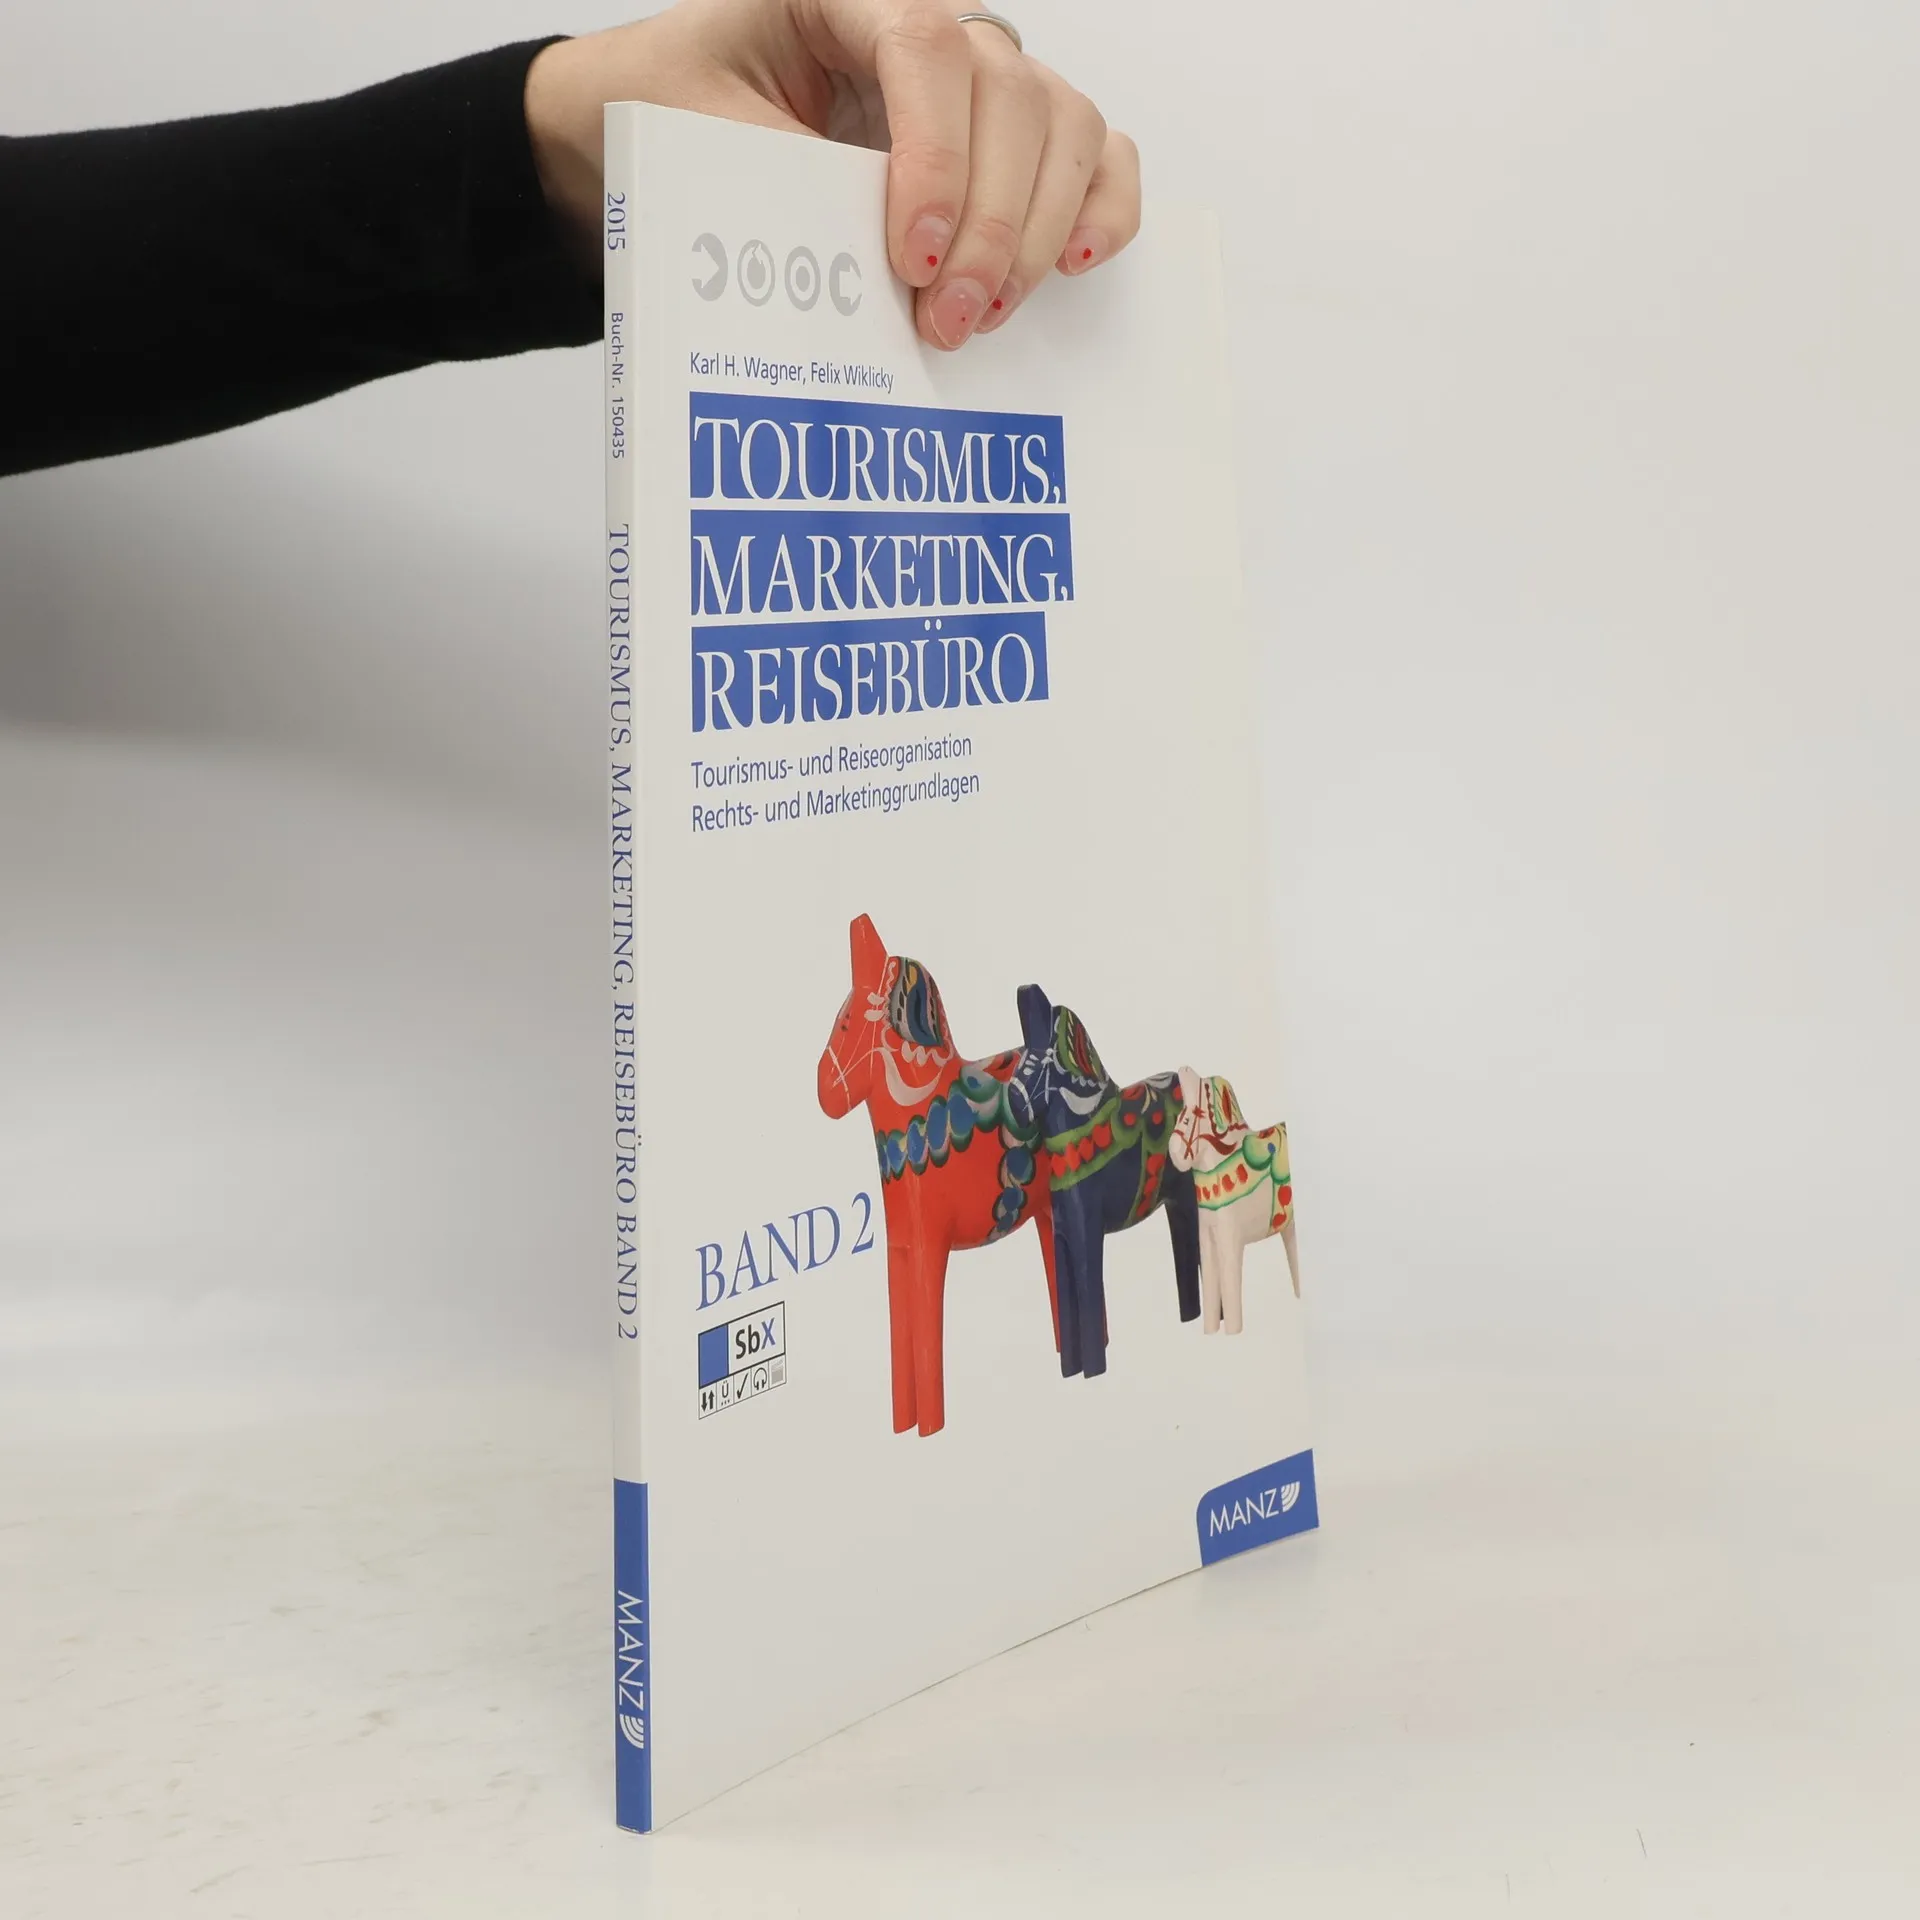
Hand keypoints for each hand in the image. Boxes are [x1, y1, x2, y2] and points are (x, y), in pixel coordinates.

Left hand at [525, 0, 1139, 349]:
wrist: (638, 130)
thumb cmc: (663, 118)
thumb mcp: (695, 142)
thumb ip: (787, 188)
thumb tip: (878, 276)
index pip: (928, 46)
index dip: (938, 155)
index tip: (912, 256)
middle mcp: (925, 26)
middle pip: (1012, 95)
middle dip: (991, 224)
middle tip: (947, 321)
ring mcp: (974, 83)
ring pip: (1063, 124)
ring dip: (1040, 231)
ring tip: (984, 315)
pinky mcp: (1003, 140)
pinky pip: (1091, 151)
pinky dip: (1104, 204)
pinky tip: (1077, 263)